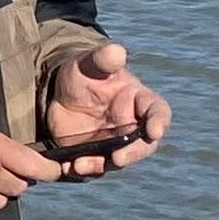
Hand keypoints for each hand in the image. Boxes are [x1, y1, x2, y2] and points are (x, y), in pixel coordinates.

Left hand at [45, 41, 170, 174]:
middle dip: (132, 153)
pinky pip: (93, 167)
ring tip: (80, 165)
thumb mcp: (89, 63)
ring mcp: (114, 143)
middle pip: (143, 145)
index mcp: (139, 101)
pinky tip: (67, 167)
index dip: (159, 122)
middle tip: (117, 158)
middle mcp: (132, 126)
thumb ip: (103, 58)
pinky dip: (82, 170)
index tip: (155, 130)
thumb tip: (117, 50)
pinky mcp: (94, 154)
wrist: (59, 91)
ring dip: (101, 165)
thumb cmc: (84, 73)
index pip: (158, 112)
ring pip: (116, 161)